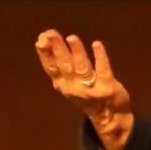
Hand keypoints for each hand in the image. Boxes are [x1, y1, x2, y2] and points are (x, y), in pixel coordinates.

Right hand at [34, 29, 133, 149]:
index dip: (45, 54)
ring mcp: (90, 88)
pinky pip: (103, 70)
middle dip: (57, 48)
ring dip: (77, 52)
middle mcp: (73, 87)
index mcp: (62, 85)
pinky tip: (96, 44)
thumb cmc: (87, 92)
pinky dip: (100, 57)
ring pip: (82, 68)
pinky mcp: (107, 88)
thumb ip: (60, 64)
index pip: (51, 67)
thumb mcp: (68, 82)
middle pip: (64, 65)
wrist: (109, 116)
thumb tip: (46, 42)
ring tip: (71, 38)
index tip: (41, 38)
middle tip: (51, 33)